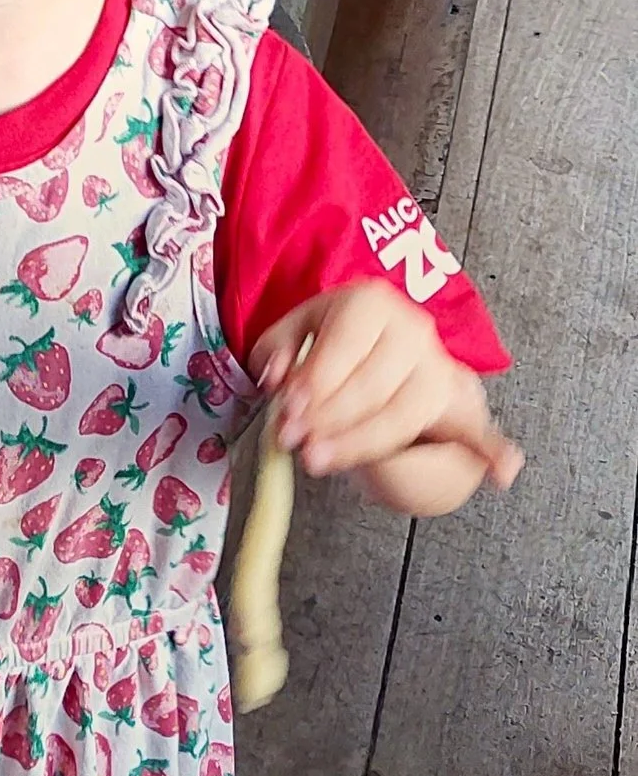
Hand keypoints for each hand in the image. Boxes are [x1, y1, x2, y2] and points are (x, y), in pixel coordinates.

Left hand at [254, 283, 521, 498]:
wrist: (386, 342)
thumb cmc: (334, 339)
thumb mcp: (296, 329)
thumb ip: (276, 351)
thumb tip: (273, 379)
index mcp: (371, 302)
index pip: (343, 348)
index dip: (312, 385)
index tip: (287, 415)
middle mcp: (413, 330)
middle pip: (371, 387)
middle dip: (328, 422)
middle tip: (296, 446)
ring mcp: (441, 369)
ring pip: (402, 416)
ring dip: (360, 444)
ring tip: (321, 461)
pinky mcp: (460, 406)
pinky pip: (481, 430)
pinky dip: (494, 450)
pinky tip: (502, 472)